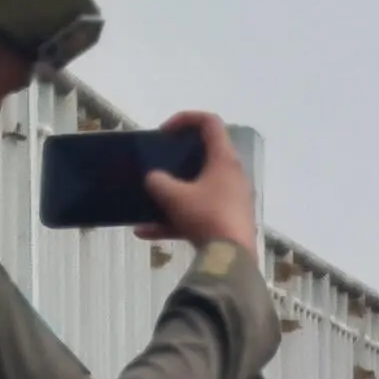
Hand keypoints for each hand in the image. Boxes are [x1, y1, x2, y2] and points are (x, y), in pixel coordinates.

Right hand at [138, 111, 258, 256]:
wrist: (231, 259)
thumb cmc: (206, 217)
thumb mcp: (173, 196)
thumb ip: (158, 181)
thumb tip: (155, 180)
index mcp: (224, 160)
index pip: (210, 122)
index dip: (185, 119)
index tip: (164, 133)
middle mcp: (232, 177)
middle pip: (204, 156)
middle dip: (176, 159)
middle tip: (158, 163)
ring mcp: (232, 201)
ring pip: (198, 189)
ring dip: (171, 195)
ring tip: (146, 201)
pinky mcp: (227, 222)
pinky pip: (197, 215)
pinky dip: (174, 220)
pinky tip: (145, 232)